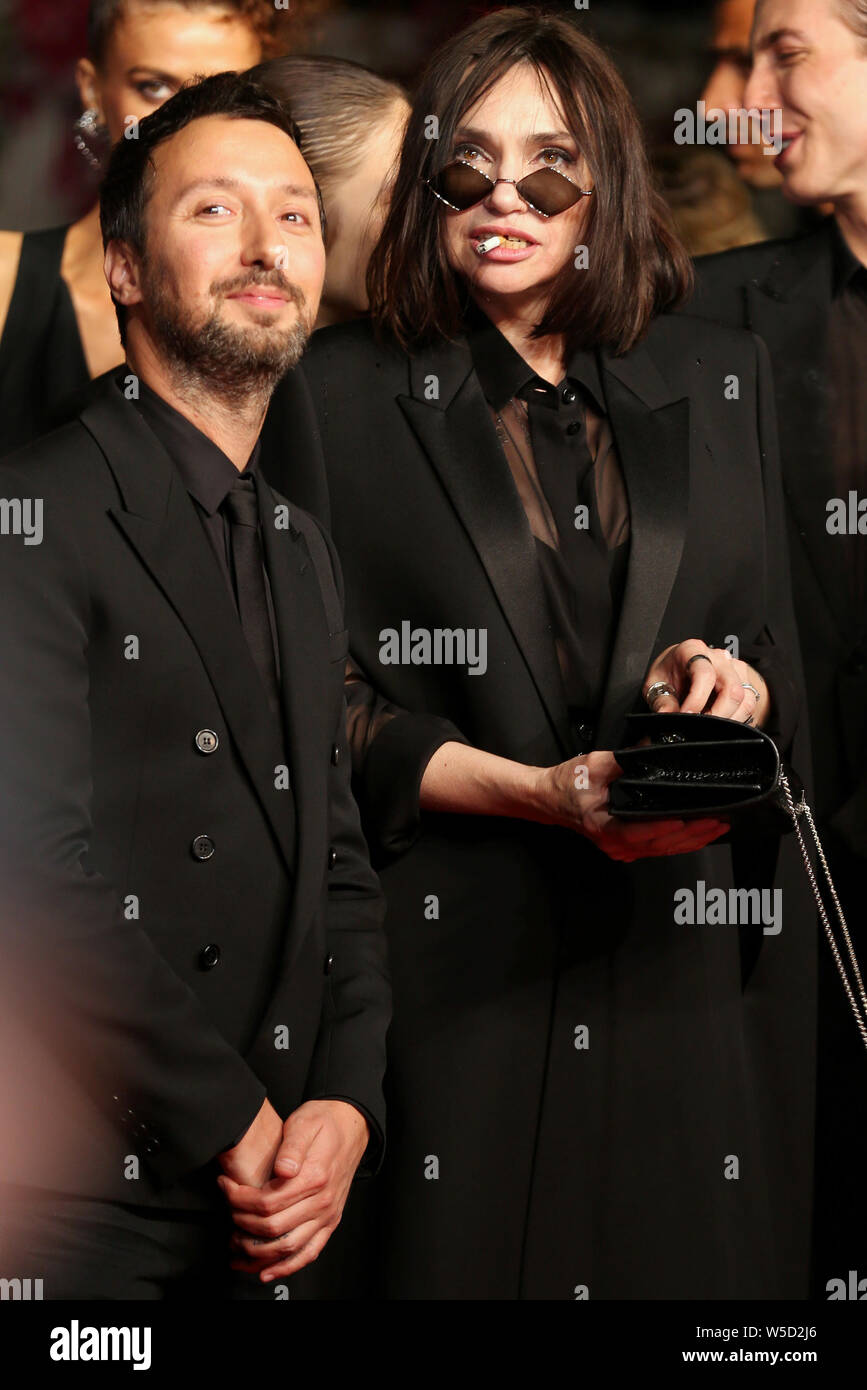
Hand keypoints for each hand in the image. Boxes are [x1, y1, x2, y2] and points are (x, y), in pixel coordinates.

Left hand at [218, 1099, 368, 1280]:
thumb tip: (283, 1169)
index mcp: (314, 1177)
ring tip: (235, 1244)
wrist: (351, 1126)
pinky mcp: (330, 1222)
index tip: (225, 1186)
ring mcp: (328, 1215)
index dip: (239, 1199)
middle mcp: (323, 1201)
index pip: (267, 1202)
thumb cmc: (324, 1123)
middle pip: (272, 1227)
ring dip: (257, 1252)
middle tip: (227, 1210)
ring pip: (288, 1247)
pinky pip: (309, 1253)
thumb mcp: (304, 1123)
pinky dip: (287, 1268)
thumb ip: (292, 1146)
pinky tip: (266, 1272)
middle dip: (241, 1223)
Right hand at [531, 750, 728, 862]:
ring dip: (691, 840)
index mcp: (604, 827)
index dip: (664, 828)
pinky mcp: (626, 847)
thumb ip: (622, 760)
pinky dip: (680, 842)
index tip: (686, 820)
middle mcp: (615, 844)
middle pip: (660, 844)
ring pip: (663, 850)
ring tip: (717, 827)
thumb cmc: (567, 782)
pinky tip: (697, 835)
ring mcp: (621, 849)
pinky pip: (658, 848)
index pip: (640, 832)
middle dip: (692, 834)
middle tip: (719, 820)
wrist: (547, 798)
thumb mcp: (593, 764)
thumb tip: (652, 752)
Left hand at [643, 639, 768, 726]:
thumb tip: (667, 715)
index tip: (686, 715)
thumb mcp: (656, 682)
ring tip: (709, 729)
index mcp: (693, 650)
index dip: (697, 699)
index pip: (704, 674)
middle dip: (718, 715)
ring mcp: (735, 669)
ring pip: (746, 700)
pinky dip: (737, 721)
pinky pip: (750, 706)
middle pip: (732, 689)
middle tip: (701, 728)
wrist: (682, 667)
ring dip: (729, 721)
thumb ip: (662, 700)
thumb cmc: (670, 672)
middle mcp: (719, 658)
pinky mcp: (746, 683)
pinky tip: (721, 726)